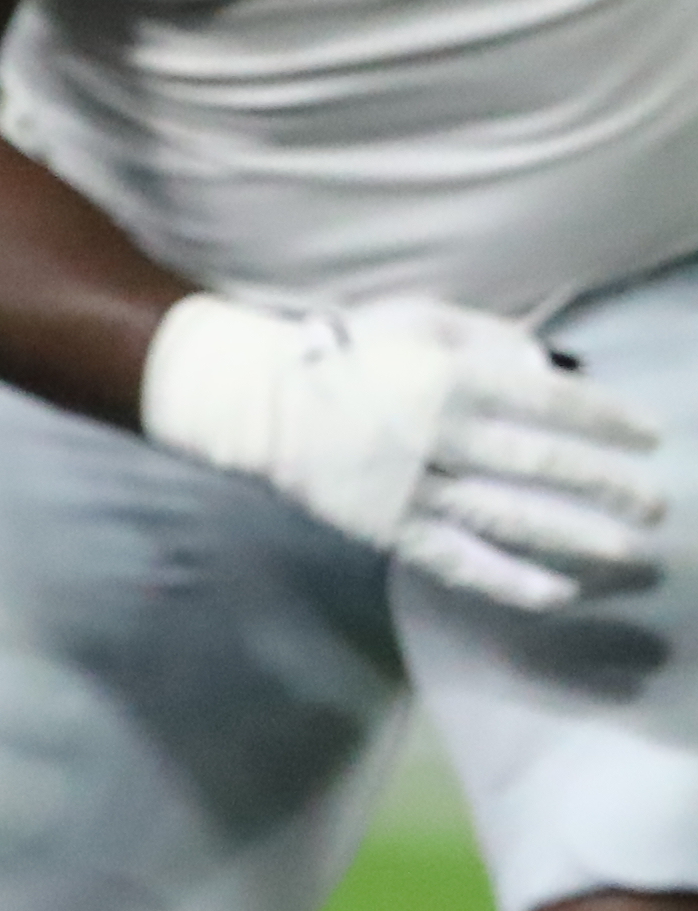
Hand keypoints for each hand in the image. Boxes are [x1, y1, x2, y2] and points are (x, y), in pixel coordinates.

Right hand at [138, 292, 666, 612]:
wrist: (256, 396)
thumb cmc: (347, 349)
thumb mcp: (418, 318)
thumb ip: (488, 339)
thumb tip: (554, 374)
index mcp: (451, 376)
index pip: (550, 401)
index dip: (608, 419)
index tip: (650, 437)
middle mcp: (440, 432)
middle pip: (540, 464)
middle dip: (607, 485)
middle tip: (654, 505)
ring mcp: (412, 484)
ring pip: (507, 515)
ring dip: (574, 536)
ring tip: (628, 552)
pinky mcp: (386, 525)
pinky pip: (454, 558)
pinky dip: (506, 579)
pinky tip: (555, 592)